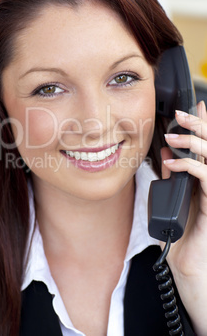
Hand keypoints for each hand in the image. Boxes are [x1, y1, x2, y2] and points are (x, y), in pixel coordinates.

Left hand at [162, 101, 206, 334]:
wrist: (187, 263)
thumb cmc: (180, 232)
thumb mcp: (171, 196)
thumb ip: (172, 174)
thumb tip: (166, 153)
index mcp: (202, 178)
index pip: (204, 146)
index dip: (201, 125)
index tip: (194, 107)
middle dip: (199, 125)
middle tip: (182, 112)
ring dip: (192, 142)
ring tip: (173, 134)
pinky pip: (205, 177)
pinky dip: (189, 166)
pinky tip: (174, 163)